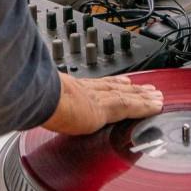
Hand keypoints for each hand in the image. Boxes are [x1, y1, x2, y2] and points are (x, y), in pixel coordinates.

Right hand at [41, 74, 163, 134]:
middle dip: (134, 89)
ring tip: (157, 96)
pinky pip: (130, 107)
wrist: (35, 97)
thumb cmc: (33, 99)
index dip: (114, 82)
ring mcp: (97, 98)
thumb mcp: (40, 100)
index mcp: (72, 88)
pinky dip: (145, 107)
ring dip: (144, 96)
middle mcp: (87, 90)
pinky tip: (156, 107)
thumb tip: (36, 108)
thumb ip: (46, 104)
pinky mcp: (104, 109)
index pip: (98, 84)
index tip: (125, 81)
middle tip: (149, 89)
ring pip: (127, 96)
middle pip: (117, 88)